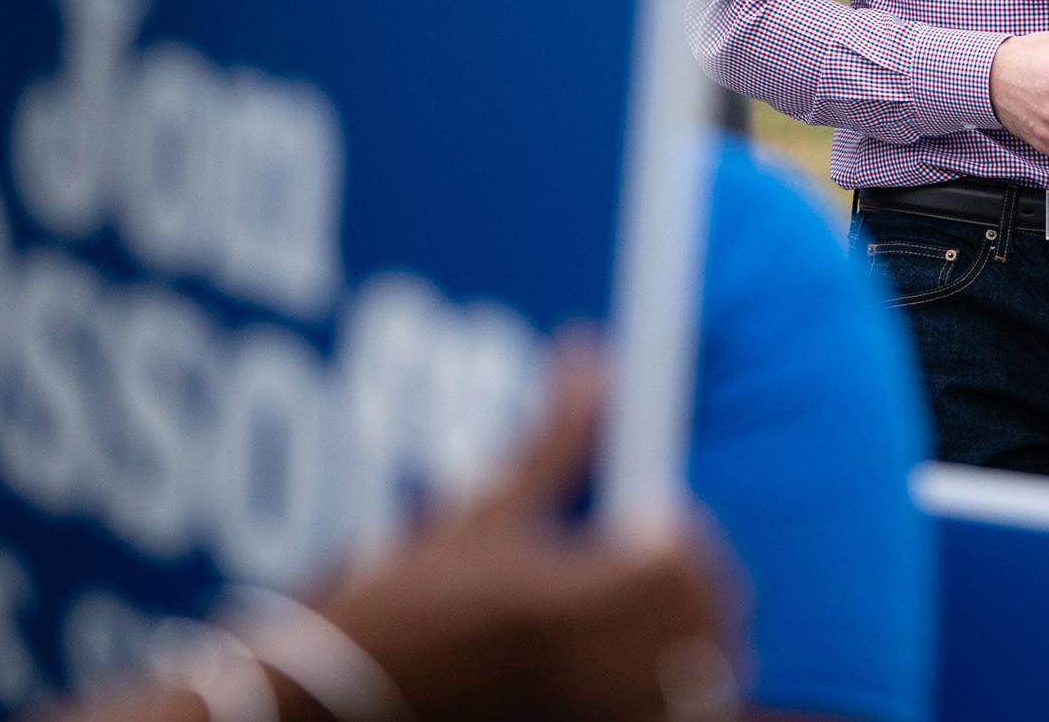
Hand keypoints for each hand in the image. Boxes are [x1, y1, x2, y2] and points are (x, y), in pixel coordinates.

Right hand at [312, 352, 733, 721]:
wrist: (346, 698)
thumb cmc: (400, 609)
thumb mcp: (480, 514)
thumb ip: (552, 443)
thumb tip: (593, 362)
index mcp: (559, 605)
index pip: (676, 568)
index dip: (684, 534)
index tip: (656, 517)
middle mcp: (583, 669)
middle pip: (702, 623)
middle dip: (698, 580)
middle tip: (662, 554)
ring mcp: (589, 711)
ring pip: (699, 678)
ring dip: (699, 633)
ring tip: (663, 605)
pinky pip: (668, 715)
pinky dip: (680, 690)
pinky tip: (652, 661)